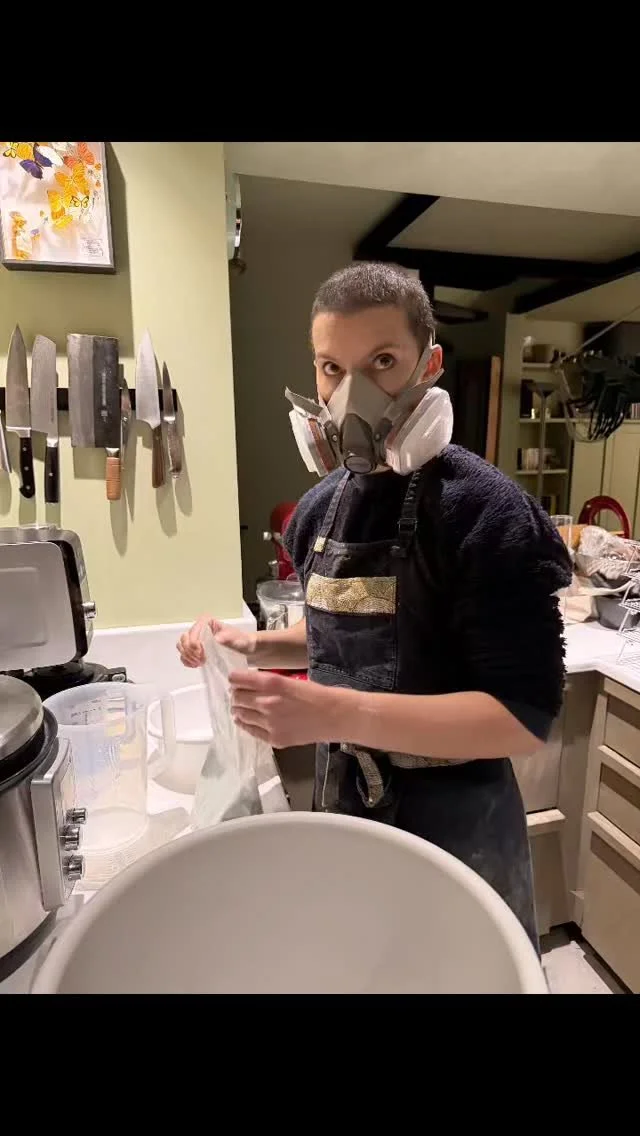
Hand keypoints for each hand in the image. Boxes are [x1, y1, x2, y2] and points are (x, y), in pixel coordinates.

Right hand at [177, 615, 256, 668]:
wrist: (243, 649)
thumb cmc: (239, 639)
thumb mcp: (234, 636)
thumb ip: (225, 636)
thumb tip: (216, 639)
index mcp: (205, 622)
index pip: (192, 631)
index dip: (194, 642)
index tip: (202, 652)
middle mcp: (198, 629)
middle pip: (184, 639)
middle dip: (190, 651)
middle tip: (202, 659)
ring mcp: (195, 640)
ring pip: (181, 647)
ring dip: (188, 656)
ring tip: (200, 662)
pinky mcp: (195, 650)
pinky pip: (184, 655)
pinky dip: (187, 661)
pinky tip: (196, 665)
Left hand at [229, 670, 345, 747]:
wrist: (334, 716)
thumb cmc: (315, 694)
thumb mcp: (290, 680)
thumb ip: (267, 683)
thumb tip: (247, 684)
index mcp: (272, 683)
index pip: (238, 679)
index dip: (234, 679)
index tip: (235, 680)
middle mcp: (267, 702)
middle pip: (237, 697)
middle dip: (236, 695)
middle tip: (238, 695)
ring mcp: (269, 723)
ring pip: (240, 714)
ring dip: (238, 709)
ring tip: (242, 708)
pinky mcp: (274, 738)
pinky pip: (250, 730)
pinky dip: (245, 724)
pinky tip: (245, 720)